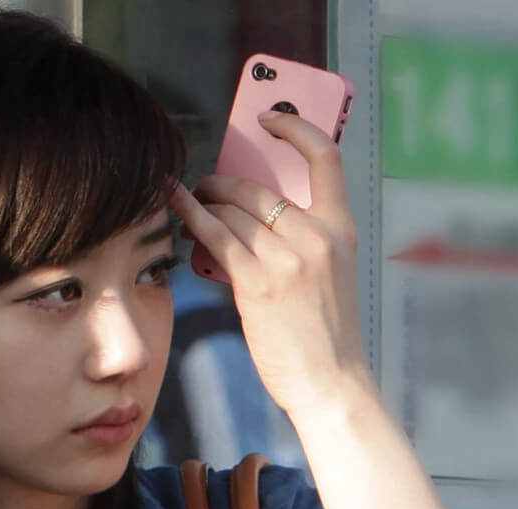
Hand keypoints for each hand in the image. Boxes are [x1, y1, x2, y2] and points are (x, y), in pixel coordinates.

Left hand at [167, 110, 372, 418]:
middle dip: (223, 182)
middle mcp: (316, 236)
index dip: (296, 129)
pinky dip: (192, 218)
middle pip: (258, 187)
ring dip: (203, 202)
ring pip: (232, 211)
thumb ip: (296, 242)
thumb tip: (245, 217)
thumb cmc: (323, 334)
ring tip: (184, 202)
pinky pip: (216, 237)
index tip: (269, 118)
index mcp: (340, 229)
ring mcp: (288, 258)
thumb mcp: (326, 275)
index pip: (326, 158)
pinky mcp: (258, 282)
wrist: (330, 381)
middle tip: (203, 185)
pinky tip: (176, 211)